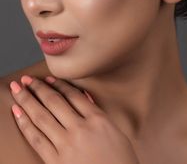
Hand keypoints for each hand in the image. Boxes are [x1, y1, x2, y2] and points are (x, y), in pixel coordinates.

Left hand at [9, 76, 138, 163]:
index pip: (73, 95)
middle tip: (26, 79)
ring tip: (18, 90)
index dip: (58, 84)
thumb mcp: (116, 133)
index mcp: (98, 120)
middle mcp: (81, 129)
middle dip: (38, 88)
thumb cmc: (120, 162)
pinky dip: (25, 124)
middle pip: (54, 102)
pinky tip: (18, 113)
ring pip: (42, 116)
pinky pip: (36, 139)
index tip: (48, 78)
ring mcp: (67, 145)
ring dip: (27, 100)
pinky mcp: (56, 161)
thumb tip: (84, 98)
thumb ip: (98, 114)